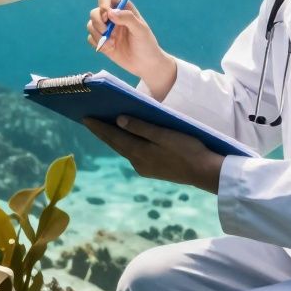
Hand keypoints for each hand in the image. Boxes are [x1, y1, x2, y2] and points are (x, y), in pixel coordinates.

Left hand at [83, 116, 224, 193]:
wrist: (205, 173)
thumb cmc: (188, 149)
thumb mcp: (164, 135)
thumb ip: (141, 127)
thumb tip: (118, 120)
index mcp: (139, 153)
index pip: (113, 137)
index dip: (99, 127)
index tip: (85, 118)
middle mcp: (138, 162)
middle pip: (116, 144)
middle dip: (103, 132)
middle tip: (89, 119)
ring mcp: (145, 168)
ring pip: (125, 149)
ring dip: (115, 138)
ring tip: (105, 126)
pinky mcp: (153, 170)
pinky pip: (134, 154)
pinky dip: (127, 144)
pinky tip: (127, 138)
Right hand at [87, 0, 174, 95]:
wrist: (145, 65)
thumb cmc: (146, 45)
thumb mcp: (141, 30)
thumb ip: (127, 18)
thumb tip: (110, 12)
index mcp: (123, 9)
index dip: (103, 4)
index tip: (107, 15)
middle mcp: (113, 17)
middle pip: (95, 12)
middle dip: (98, 22)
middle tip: (106, 31)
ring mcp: (106, 30)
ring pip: (90, 25)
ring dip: (98, 35)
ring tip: (112, 43)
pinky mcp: (102, 42)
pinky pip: (90, 38)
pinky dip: (97, 43)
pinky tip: (109, 48)